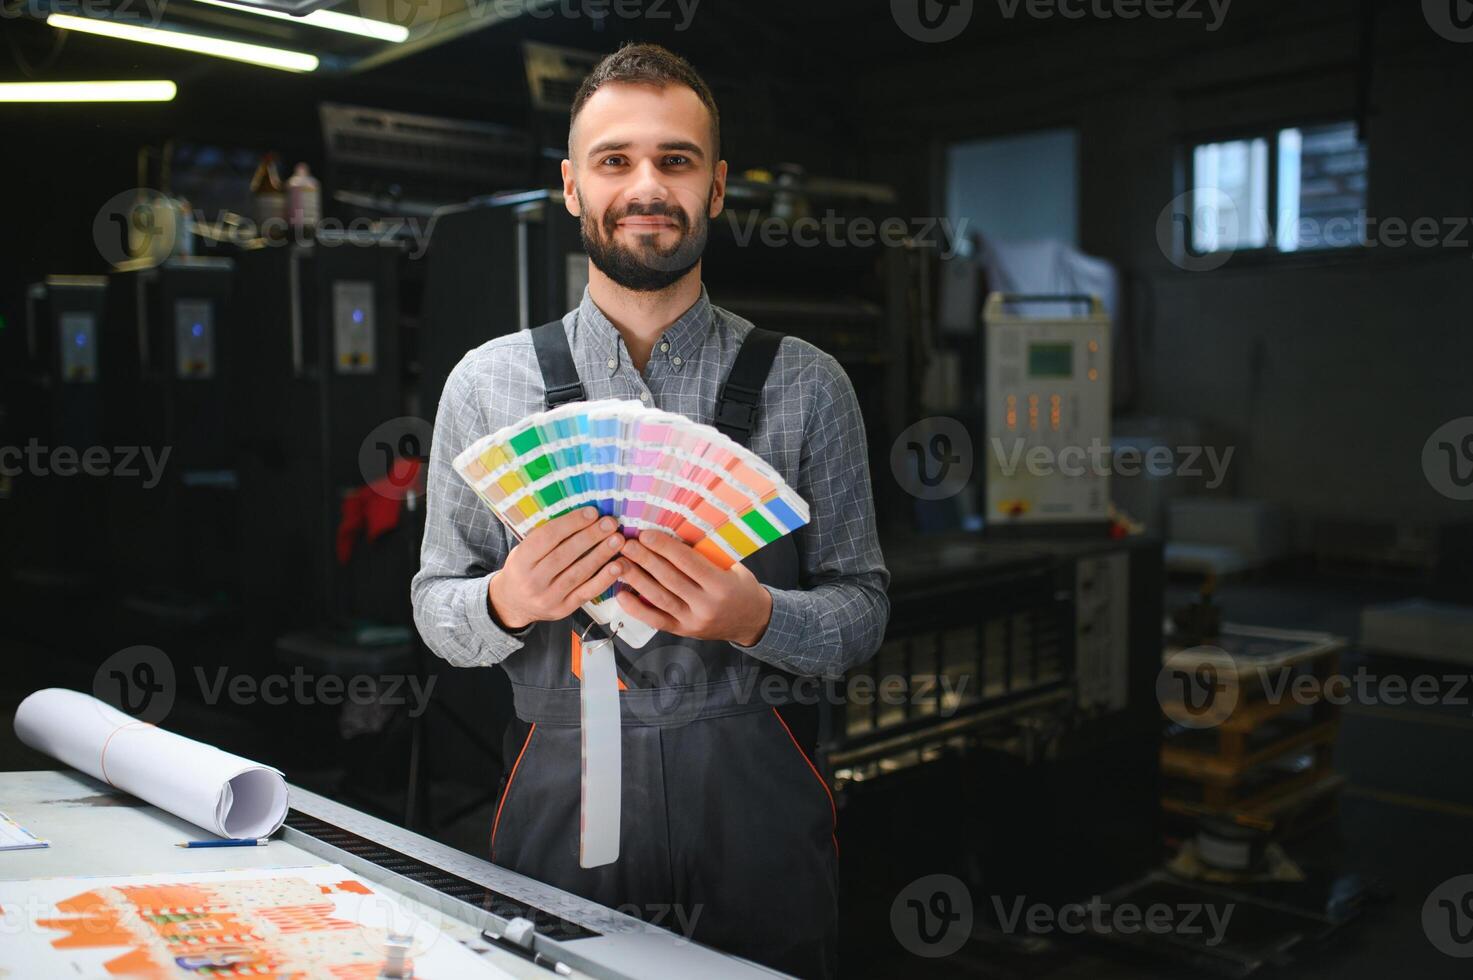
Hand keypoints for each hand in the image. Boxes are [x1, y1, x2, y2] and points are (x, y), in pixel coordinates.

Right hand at [489, 507, 626, 629]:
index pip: (547, 538)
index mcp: (520, 560)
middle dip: (590, 537)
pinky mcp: (563, 609)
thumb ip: (546, 537)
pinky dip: (604, 579)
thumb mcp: (524, 550)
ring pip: (578, 574)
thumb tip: (581, 516)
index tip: (592, 512)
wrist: (514, 604)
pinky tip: (618, 566)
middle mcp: (532, 580)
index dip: (571, 523)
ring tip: (617, 540)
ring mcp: (548, 597)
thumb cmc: (524, 569)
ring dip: (601, 555)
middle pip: (564, 555)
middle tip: (610, 523)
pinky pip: (586, 593)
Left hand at [613, 529, 773, 645]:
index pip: (688, 562)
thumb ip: (707, 555)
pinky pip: (655, 620)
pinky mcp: (683, 631)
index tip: (646, 534)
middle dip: (645, 559)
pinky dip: (636, 608)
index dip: (665, 547)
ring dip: (636, 580)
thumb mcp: (732, 566)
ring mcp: (693, 621)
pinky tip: (621, 595)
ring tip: (620, 563)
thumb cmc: (740, 587)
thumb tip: (674, 532)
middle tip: (625, 544)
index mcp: (721, 585)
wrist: (753, 621)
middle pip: (669, 579)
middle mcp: (706, 605)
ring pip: (659, 599)